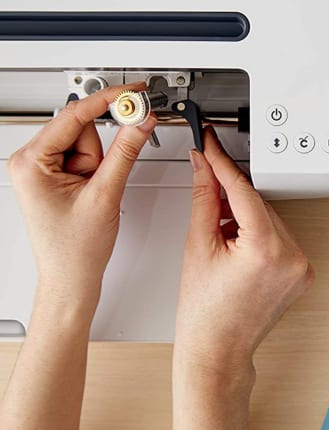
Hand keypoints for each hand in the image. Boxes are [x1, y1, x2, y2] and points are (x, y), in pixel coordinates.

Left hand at [6, 83, 156, 317]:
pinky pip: (83, 159)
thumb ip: (126, 152)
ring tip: (94, 194)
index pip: (74, 116)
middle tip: (104, 180)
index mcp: (31, 162)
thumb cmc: (74, 249)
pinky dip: (96, 172)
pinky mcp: (52, 177)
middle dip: (100, 154)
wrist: (70, 279)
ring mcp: (40, 169)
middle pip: (81, 130)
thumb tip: (140, 122)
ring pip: (85, 145)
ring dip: (99, 167)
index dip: (108, 101)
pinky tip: (91, 193)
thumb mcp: (105, 194)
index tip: (132, 92)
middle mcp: (30, 161)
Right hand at [175, 127, 313, 372]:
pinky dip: (259, 234)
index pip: (244, 190)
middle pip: (259, 204)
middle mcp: (292, 257)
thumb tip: (204, 165)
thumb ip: (204, 198)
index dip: (224, 163)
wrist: (217, 349)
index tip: (212, 145)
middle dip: (232, 197)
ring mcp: (301, 267)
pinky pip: (280, 238)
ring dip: (246, 217)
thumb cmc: (204, 311)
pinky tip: (237, 247)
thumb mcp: (198, 246)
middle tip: (206, 194)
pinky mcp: (302, 273)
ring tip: (219, 238)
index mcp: (266, 250)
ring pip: (270, 219)